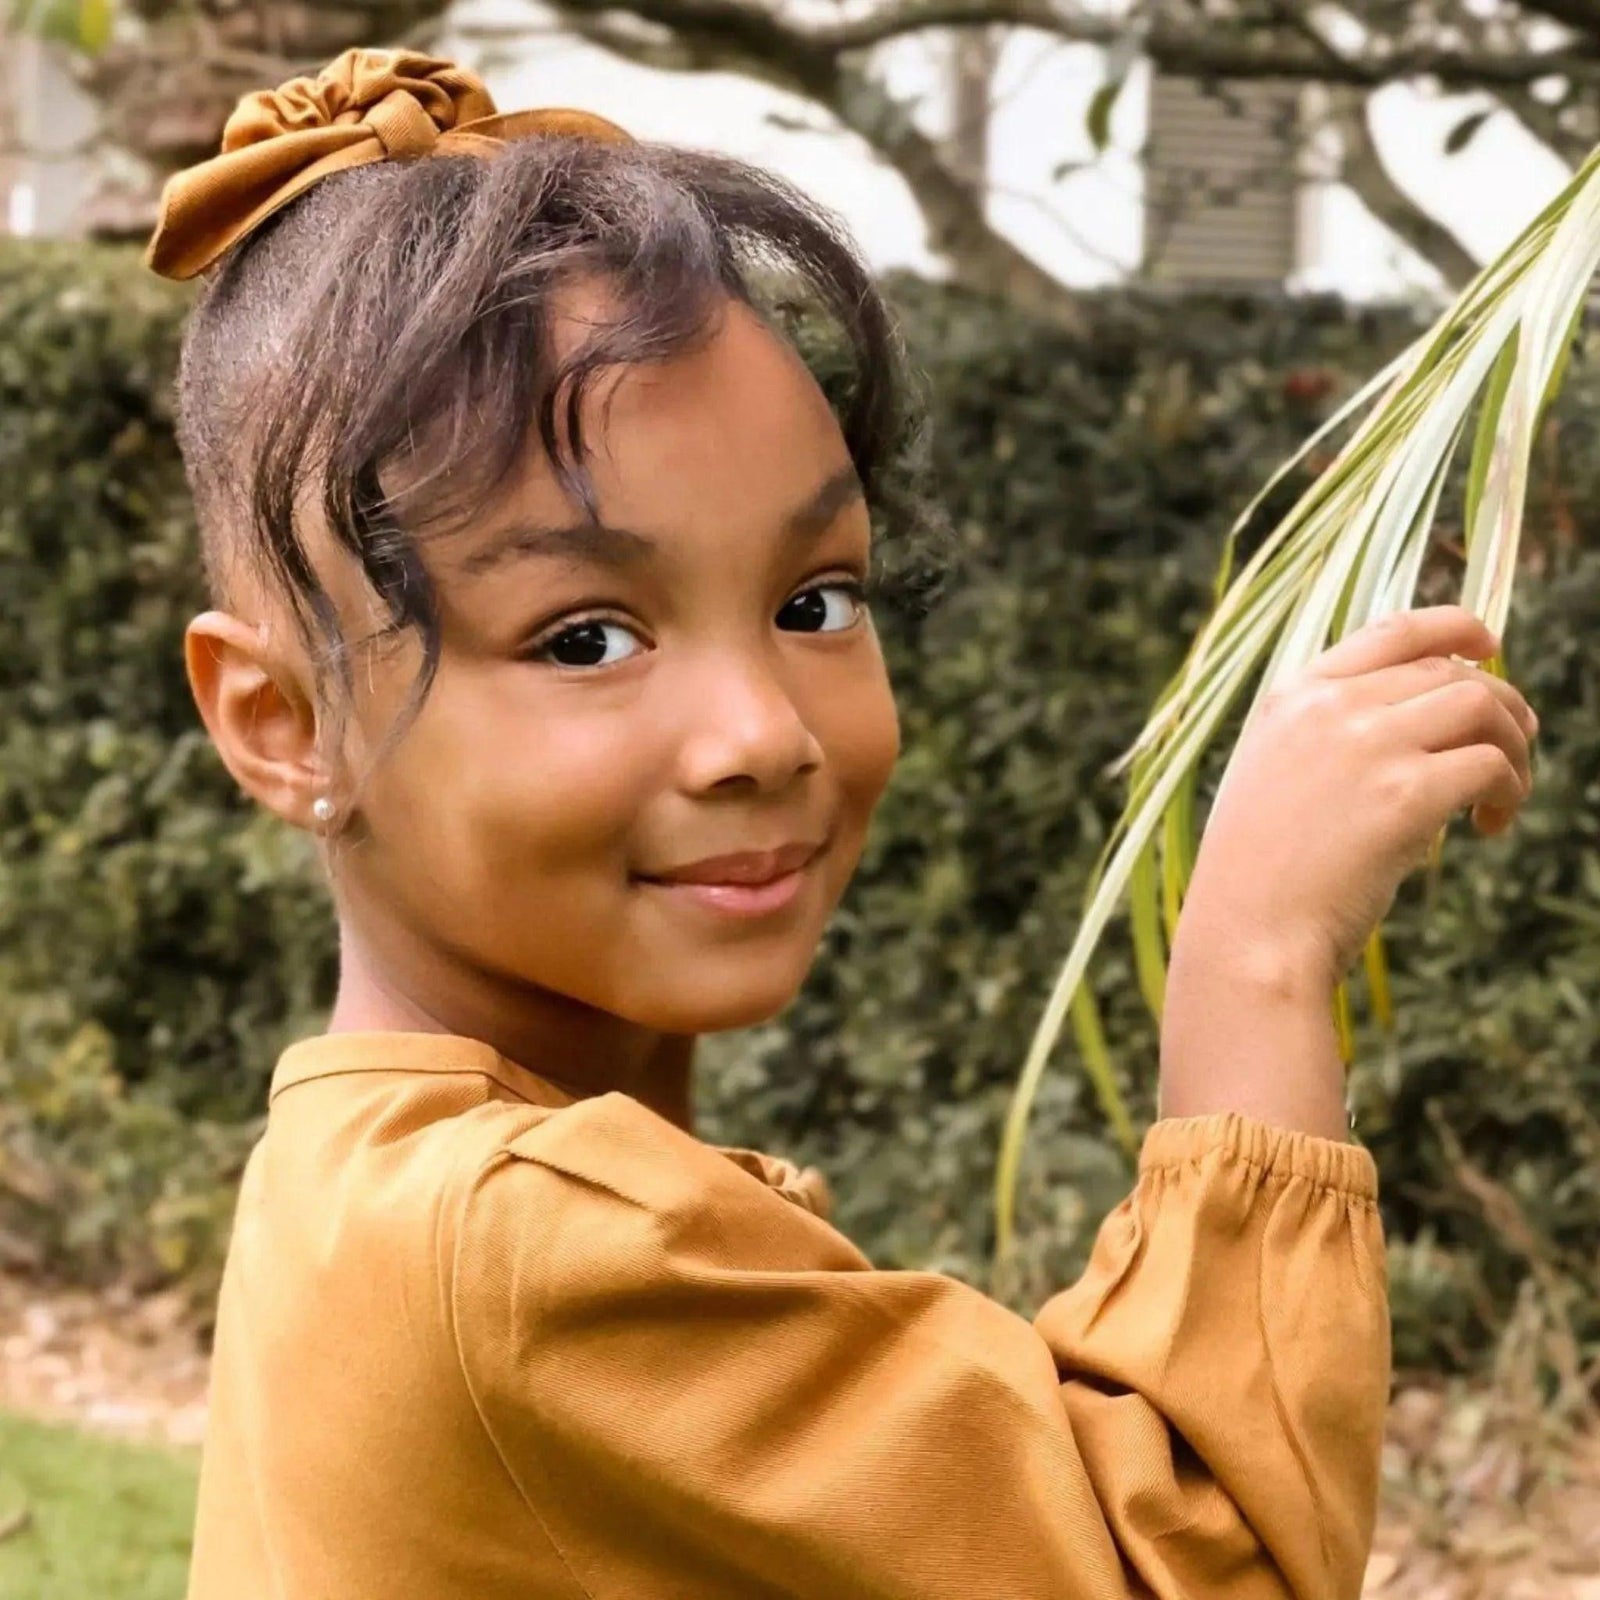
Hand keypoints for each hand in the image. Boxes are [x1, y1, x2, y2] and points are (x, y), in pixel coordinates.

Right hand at [1158, 607, 1535, 1139]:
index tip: (1488, 646)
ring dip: (1514, 746)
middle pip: (1450, 671)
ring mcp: (1368, 744)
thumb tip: (1414, 719)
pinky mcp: (1406, 793)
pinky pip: (1491, 765)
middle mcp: (1330, 706)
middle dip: (1500, 705)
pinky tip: (1488, 827)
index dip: (1453, 627)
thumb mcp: (1270, 777)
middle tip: (1512, 750)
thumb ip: (1324, 736)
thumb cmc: (1258, 876)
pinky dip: (1509, 791)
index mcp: (1291, 697)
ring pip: (1483, 705)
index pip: (1392, 630)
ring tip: (1503, 795)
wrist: (1248, 934)